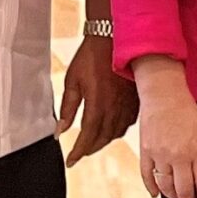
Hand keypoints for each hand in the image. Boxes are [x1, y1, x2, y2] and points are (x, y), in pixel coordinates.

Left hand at [57, 34, 136, 166]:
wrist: (113, 37)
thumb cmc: (91, 55)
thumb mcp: (72, 80)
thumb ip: (67, 108)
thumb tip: (60, 130)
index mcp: (97, 104)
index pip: (87, 137)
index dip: (78, 152)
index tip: (71, 161)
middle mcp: (115, 108)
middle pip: (102, 138)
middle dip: (90, 148)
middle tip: (80, 153)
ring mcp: (128, 104)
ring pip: (117, 133)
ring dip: (104, 141)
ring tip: (94, 142)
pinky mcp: (136, 99)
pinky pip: (129, 122)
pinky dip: (118, 130)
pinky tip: (112, 127)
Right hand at [137, 82, 196, 197]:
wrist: (163, 95)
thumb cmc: (185, 110)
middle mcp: (179, 155)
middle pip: (184, 189)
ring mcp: (160, 154)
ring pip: (166, 186)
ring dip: (172, 195)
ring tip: (176, 196)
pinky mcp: (145, 151)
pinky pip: (147, 176)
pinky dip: (152, 188)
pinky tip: (156, 193)